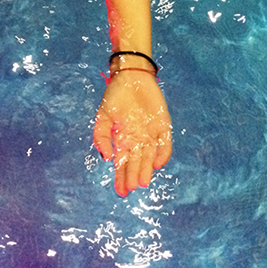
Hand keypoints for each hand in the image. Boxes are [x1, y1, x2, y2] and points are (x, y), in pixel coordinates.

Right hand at [93, 70, 171, 196]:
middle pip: (136, 162)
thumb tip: (106, 157)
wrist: (131, 76)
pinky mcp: (164, 125)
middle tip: (132, 189)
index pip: (122, 163)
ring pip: (149, 156)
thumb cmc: (115, 96)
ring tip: (142, 182)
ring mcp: (151, 133)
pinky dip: (162, 153)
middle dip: (133, 176)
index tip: (121, 191)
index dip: (121, 177)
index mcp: (122, 139)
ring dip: (146, 169)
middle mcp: (137, 140)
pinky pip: (164, 143)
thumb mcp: (102, 116)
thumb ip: (101, 137)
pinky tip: (158, 163)